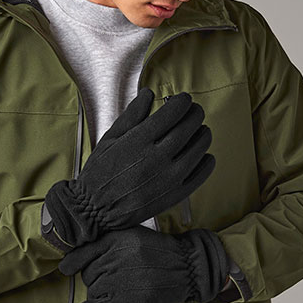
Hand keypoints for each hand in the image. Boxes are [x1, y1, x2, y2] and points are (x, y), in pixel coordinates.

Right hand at [44, 87, 214, 248]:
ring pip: (198, 149)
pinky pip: (200, 175)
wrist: (95, 208)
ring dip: (203, 135)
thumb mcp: (110, 138)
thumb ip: (132, 115)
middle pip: (187, 128)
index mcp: (138, 141)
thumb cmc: (100, 172)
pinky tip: (204, 155)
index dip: (182, 102)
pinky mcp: (174, 195)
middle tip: (195, 110)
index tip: (184, 99)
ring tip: (201, 130)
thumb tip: (148, 94)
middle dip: (195, 114)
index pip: (171, 113)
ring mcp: (167, 178)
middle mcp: (155, 158)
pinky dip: (206, 162)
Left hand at [58, 225, 229, 302]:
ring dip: (98, 290)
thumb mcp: (134, 234)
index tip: (67, 266)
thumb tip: (82, 253)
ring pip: (92, 289)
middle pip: (88, 272)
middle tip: (108, 275)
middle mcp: (115, 257)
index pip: (83, 252)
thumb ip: (111, 240)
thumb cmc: (160, 250)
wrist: (186, 267)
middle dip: (94, 275)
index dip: (73, 261)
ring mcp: (120, 279)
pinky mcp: (127, 300)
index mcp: (117, 238)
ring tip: (113, 287)